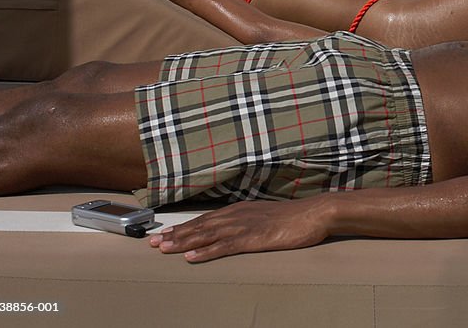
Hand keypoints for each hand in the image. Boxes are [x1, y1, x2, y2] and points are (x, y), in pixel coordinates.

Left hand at [149, 199, 331, 261]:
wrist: (314, 213)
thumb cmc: (294, 217)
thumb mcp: (266, 216)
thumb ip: (249, 221)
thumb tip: (237, 229)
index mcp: (240, 210)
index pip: (205, 219)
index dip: (183, 227)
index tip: (164, 233)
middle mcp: (237, 216)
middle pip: (200, 226)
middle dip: (175, 234)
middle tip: (153, 242)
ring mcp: (244, 226)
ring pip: (207, 235)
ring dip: (183, 242)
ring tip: (163, 249)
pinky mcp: (253, 239)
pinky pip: (225, 246)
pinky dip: (206, 252)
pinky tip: (191, 257)